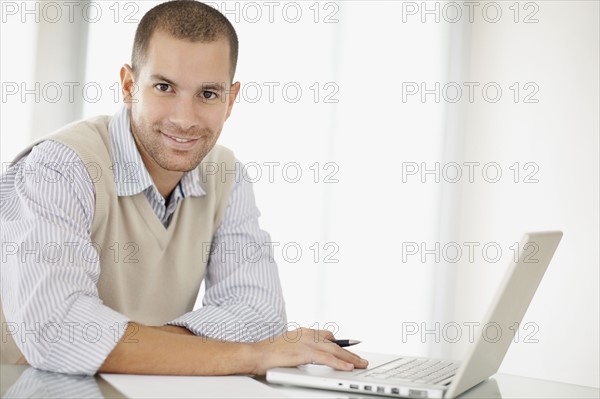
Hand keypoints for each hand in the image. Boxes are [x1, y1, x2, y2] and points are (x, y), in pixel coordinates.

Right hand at [251, 328, 367, 374]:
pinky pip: (326, 358)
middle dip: (349, 352)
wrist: (256, 354)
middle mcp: (306, 334)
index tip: (349, 349)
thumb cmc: (268, 353)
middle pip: (334, 343)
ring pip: (334, 350)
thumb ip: (300, 350)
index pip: (326, 335)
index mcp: (302, 332)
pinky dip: (339, 363)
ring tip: (360, 364)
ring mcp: (306, 342)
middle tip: (361, 359)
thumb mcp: (288, 347)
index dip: (339, 343)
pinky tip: (347, 367)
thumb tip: (309, 358)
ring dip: (349, 358)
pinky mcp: (304, 352)